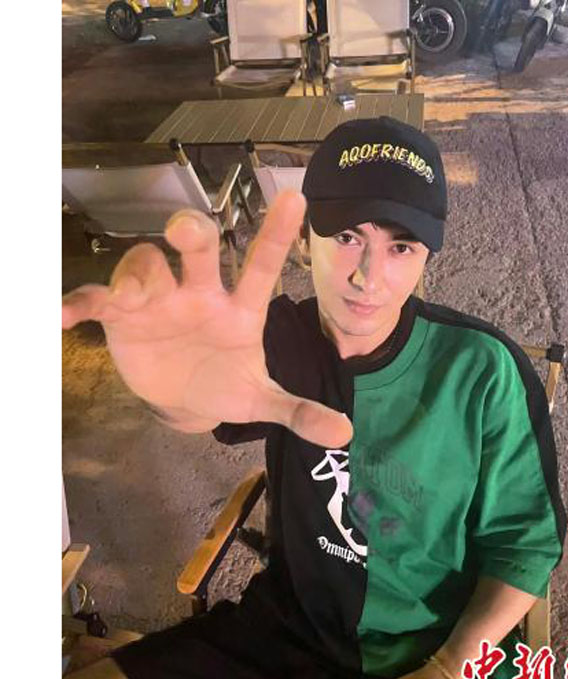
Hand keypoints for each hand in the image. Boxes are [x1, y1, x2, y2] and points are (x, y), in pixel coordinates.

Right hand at [62, 191, 352, 447]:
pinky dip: (81, 303)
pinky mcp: (122, 316)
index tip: (296, 198)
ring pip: (145, 265)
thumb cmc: (226, 386)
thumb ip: (299, 411)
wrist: (184, 401)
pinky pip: (97, 299)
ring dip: (137, 275)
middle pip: (196, 250)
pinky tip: (65, 317)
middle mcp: (199, 293)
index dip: (277, 234)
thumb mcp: (262, 401)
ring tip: (131, 299)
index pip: (261, 266)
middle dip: (190, 233)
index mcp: (239, 309)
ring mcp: (159, 300)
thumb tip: (345, 433)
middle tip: (185, 231)